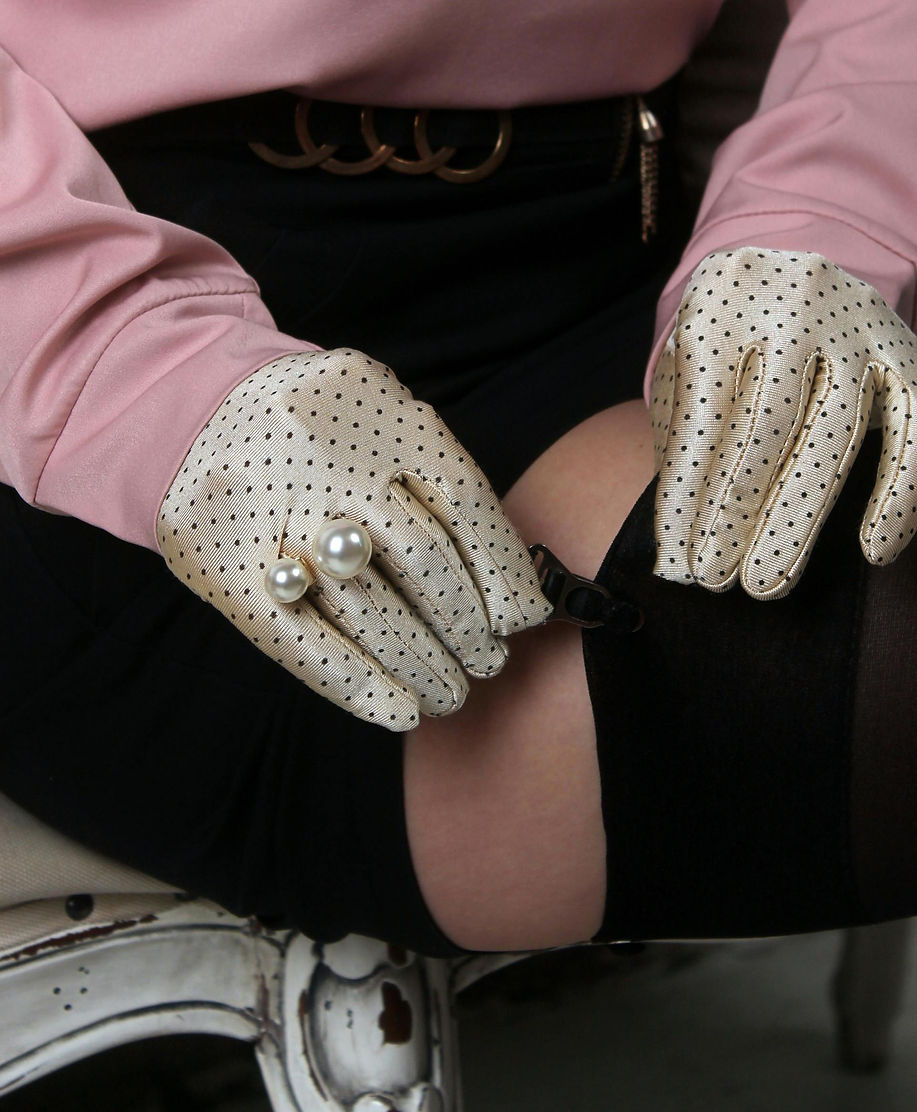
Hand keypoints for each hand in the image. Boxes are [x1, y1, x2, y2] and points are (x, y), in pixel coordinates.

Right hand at [156, 350, 551, 729]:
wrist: (193, 408)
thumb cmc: (318, 430)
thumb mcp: (378, 415)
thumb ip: (435, 480)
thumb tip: (510, 584)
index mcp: (379, 414)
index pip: (462, 502)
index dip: (500, 570)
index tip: (521, 620)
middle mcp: (328, 460)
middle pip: (421, 559)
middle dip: (465, 625)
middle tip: (488, 663)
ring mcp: (272, 514)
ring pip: (366, 607)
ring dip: (420, 663)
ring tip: (449, 693)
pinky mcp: (224, 566)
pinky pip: (299, 638)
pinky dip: (355, 683)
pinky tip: (397, 710)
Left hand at [648, 247, 916, 596]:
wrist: (787, 273)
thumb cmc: (724, 345)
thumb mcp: (687, 375)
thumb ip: (681, 453)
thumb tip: (674, 559)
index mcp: (721, 299)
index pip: (703, 408)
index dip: (690, 492)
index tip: (679, 561)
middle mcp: (792, 301)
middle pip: (767, 419)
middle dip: (738, 511)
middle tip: (717, 581)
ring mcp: (857, 322)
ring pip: (835, 428)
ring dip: (799, 516)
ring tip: (767, 584)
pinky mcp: (906, 347)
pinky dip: (903, 491)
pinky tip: (877, 551)